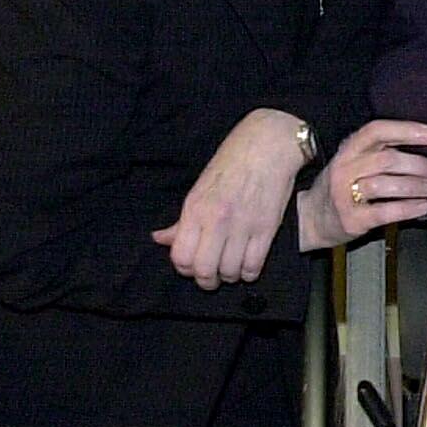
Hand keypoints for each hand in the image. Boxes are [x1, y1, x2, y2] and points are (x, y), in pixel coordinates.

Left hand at [153, 107, 314, 288]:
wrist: (267, 145)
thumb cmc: (231, 162)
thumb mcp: (199, 188)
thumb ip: (182, 220)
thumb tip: (159, 238)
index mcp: (195, 209)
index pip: (181, 257)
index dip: (185, 268)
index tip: (193, 266)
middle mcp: (217, 220)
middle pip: (205, 271)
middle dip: (207, 280)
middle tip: (212, 276)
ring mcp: (243, 226)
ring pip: (230, 272)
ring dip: (230, 277)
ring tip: (232, 269)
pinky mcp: (267, 228)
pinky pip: (254, 266)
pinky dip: (249, 273)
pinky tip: (248, 266)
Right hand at [297, 120, 426, 252]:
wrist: (310, 219)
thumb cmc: (342, 188)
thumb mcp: (354, 163)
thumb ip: (381, 154)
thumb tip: (426, 151)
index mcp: (349, 150)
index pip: (376, 131)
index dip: (406, 130)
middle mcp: (344, 168)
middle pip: (388, 159)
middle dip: (420, 165)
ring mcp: (344, 194)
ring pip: (387, 184)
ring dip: (416, 186)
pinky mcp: (351, 219)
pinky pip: (385, 211)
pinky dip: (409, 208)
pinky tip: (424, 207)